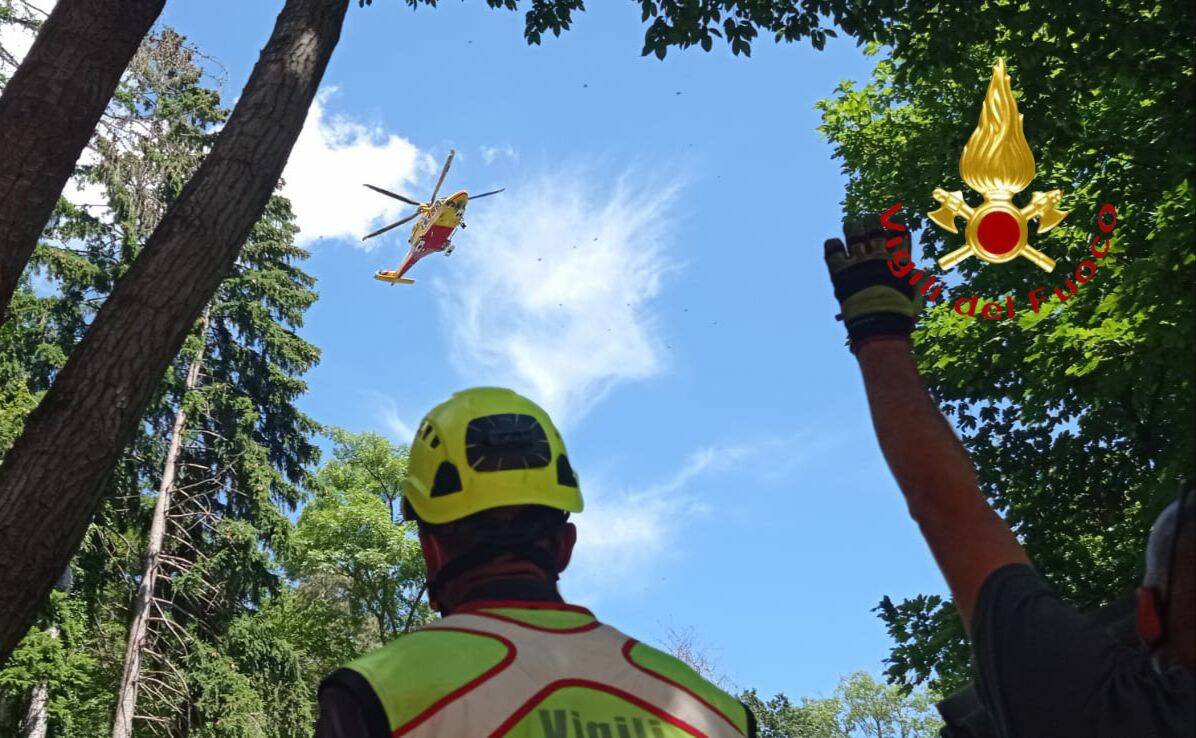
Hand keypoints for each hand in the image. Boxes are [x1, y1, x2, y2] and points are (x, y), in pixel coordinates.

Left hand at [823, 218, 920, 349]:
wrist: (880, 326)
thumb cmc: (900, 315)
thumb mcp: (915, 296)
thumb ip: (918, 282)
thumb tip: (925, 272)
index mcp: (900, 261)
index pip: (900, 232)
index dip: (896, 224)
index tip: (893, 222)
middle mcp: (880, 257)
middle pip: (875, 226)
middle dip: (872, 221)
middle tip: (868, 223)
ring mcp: (860, 262)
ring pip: (853, 232)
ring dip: (852, 227)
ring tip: (851, 226)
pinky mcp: (841, 271)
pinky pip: (833, 249)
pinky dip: (832, 245)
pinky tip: (834, 245)